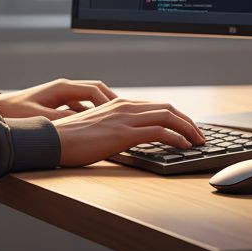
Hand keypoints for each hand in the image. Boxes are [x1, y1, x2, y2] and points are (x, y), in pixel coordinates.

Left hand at [0, 78, 117, 119]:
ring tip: (115, 121)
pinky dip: (91, 114)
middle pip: (97, 91)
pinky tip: (95, 127)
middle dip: (112, 102)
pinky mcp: (58, 104)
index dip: (109, 102)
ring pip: (90, 99)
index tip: (120, 114)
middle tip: (126, 114)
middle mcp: (64, 89)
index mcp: (62, 88)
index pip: (94, 90)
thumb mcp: (40, 117)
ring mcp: (62, 96)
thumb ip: (62, 120)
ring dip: (102, 108)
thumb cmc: (16, 112)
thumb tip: (83, 123)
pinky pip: (81, 106)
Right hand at [51, 97, 206, 166]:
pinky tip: (184, 146)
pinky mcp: (124, 133)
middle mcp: (125, 106)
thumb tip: (129, 139)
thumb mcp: (96, 128)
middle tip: (199, 135)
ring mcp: (125, 119)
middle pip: (168, 108)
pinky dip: (177, 138)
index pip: (156, 106)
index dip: (176, 117)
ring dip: (188, 129)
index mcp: (119, 104)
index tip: (187, 128)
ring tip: (198, 142)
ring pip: (168, 117)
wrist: (52, 140)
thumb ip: (114, 128)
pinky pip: (159, 132)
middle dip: (187, 122)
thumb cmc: (69, 139)